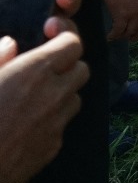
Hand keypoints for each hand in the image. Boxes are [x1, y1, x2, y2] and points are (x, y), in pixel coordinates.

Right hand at [0, 31, 88, 182]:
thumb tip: (11, 44)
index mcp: (35, 72)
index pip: (73, 44)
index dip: (64, 37)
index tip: (50, 36)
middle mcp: (54, 94)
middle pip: (81, 70)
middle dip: (67, 66)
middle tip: (43, 71)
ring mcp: (56, 123)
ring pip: (74, 99)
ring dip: (60, 95)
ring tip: (30, 100)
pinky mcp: (53, 147)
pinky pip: (61, 126)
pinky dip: (49, 122)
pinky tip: (24, 126)